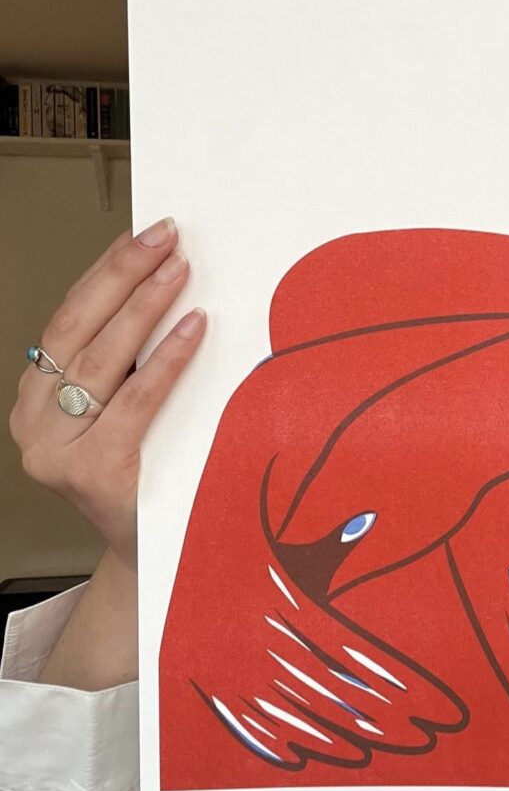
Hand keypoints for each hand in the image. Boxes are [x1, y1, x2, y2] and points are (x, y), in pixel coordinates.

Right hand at [9, 218, 205, 571]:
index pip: (70, 317)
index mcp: (37, 398)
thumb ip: (130, 363)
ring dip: (144, 306)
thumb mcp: (126, 411)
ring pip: (101, 359)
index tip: (144, 234)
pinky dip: (166, 360)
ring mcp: (55, 450)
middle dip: (123, 274)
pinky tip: (192, 327)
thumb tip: (170, 286)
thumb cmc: (145, 476)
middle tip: (165, 237)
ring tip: (179, 270)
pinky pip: (134, 401)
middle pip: (78, 327)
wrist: (150, 556)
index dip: (106, 270)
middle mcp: (34, 420)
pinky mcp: (91, 473)